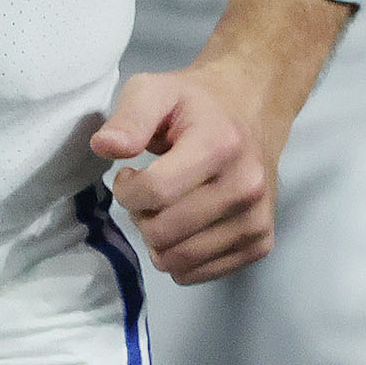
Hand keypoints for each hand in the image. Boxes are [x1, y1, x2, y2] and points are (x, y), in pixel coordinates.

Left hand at [92, 60, 280, 284]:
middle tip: (147, 194)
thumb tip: (104, 146)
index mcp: (219, 145)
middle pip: (164, 232)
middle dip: (140, 216)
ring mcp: (257, 220)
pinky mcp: (261, 243)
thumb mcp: (154, 90)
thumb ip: (128, 117)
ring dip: (158, 241)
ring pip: (180, 261)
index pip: (156, 192)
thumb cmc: (194, 103)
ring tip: (165, 209)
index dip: (126, 189)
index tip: (128, 175)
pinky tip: (184, 226)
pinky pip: (201, 274)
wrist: (251, 110)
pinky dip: (181, 258)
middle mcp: (245, 187)